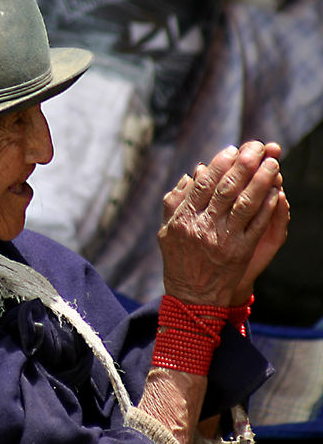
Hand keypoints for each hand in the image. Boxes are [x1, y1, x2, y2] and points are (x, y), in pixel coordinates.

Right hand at [158, 141, 283, 305]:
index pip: (204, 184)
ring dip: (261, 180)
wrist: (192, 296)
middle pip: (227, 188)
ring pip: (246, 203)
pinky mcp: (241, 251)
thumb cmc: (178, 260)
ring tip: (273, 163)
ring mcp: (223, 239)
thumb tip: (192, 176)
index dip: (220, 164)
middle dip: (244, 164)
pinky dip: (268, 205)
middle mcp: (203, 227)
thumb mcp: (166, 230)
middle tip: (258, 147)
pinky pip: (258, 224)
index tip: (232, 149)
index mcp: (184, 218)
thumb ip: (175, 202)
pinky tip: (276, 191)